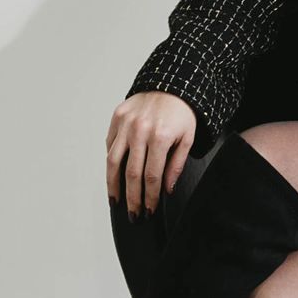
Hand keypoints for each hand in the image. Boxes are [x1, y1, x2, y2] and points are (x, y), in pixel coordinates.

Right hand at [106, 91, 197, 217]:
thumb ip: (176, 165)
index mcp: (161, 136)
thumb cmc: (182, 112)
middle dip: (132, 198)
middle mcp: (140, 130)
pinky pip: (110, 145)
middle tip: (133, 213)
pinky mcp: (117, 117)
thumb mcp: (187, 139)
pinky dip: (111, 163)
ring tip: (115, 201)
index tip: (149, 209)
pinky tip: (113, 176)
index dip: (149, 196)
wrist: (172, 83)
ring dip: (113, 185)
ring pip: (114, 161)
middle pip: (131, 173)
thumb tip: (166, 189)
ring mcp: (126, 123)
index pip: (151, 176)